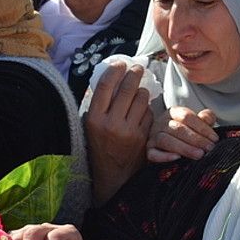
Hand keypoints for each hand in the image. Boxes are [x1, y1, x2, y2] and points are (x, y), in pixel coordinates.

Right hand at [85, 61, 152, 204]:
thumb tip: (110, 79)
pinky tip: (142, 109)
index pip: (105, 86)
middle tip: (138, 68)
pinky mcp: (142, 137)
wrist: (113, 175)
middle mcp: (111, 123)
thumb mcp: (91, 126)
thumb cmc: (99, 146)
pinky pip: (149, 113)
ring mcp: (128, 131)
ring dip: (142, 91)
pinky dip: (147, 108)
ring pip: (141, 99)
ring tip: (139, 90)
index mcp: (94, 118)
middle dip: (134, 74)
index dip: (115, 70)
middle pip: (127, 89)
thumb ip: (99, 105)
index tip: (120, 63)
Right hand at [147, 106, 217, 162]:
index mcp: (173, 113)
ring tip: (198, 155)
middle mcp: (161, 123)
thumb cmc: (185, 136)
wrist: (167, 149)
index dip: (202, 127)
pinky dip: (164, 156)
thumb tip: (208, 117)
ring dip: (184, 148)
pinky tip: (177, 158)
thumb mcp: (197, 125)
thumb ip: (204, 119)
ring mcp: (153, 137)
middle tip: (209, 148)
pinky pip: (153, 154)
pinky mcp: (148, 151)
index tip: (214, 139)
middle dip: (196, 139)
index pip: (187, 116)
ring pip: (166, 140)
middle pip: (177, 128)